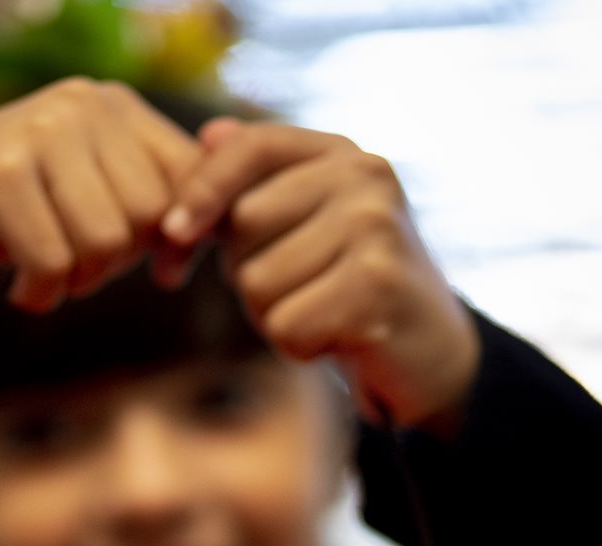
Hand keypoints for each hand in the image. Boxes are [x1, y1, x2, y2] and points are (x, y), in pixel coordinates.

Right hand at [0, 78, 198, 334]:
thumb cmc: (5, 212)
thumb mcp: (86, 197)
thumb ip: (149, 205)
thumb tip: (206, 240)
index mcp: (114, 106)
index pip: (191, 176)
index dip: (190, 236)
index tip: (167, 271)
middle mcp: (80, 105)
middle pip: (150, 218)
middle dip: (121, 264)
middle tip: (77, 270)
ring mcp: (36, 134)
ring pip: (106, 242)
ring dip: (77, 282)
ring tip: (47, 275)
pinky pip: (53, 262)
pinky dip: (38, 294)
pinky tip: (19, 291)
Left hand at [159, 119, 480, 430]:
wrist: (429, 355)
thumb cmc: (347, 289)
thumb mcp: (301, 228)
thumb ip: (254, 184)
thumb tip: (208, 134)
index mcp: (341, 152)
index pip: (251, 147)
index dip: (202, 188)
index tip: (173, 233)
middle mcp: (365, 176)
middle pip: (243, 226)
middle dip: (248, 274)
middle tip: (300, 291)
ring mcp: (375, 227)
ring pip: (258, 284)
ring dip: (275, 316)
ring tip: (323, 313)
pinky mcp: (377, 286)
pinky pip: (285, 326)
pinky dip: (299, 347)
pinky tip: (338, 340)